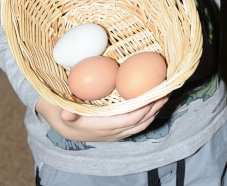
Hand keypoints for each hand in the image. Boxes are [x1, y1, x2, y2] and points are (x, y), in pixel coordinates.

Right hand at [35, 96, 167, 141]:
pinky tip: (151, 104)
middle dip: (153, 109)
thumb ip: (66, 113)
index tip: (153, 95)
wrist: (60, 124)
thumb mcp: (61, 110)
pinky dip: (146, 115)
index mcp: (101, 126)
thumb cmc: (62, 111)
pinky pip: (135, 124)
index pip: (129, 119)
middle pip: (139, 123)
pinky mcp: (115, 129)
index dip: (143, 109)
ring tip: (163, 98)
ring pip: (139, 125)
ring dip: (153, 112)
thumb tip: (66, 115)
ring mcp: (115, 132)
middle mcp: (111, 132)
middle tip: (165, 93)